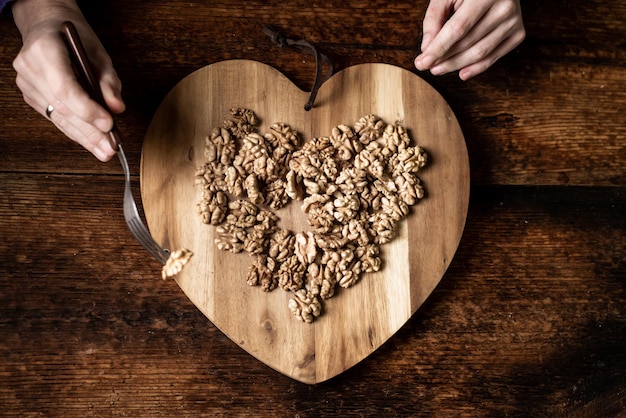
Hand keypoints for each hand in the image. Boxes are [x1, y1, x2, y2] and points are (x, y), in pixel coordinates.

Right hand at [11, 0, 124, 161]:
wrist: (48, 27)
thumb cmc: (74, 37)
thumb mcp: (99, 53)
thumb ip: (108, 81)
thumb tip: (117, 108)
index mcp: (45, 50)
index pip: (65, 88)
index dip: (87, 110)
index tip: (109, 124)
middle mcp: (30, 68)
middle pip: (62, 108)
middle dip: (90, 131)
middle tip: (111, 148)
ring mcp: (27, 83)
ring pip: (58, 117)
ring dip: (84, 137)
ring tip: (105, 152)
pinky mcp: (30, 96)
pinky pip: (55, 118)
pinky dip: (75, 131)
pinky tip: (91, 143)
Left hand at [414, 0, 524, 79]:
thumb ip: (434, 18)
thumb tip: (427, 49)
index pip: (458, 28)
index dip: (439, 48)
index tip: (422, 62)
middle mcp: (505, 7)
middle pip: (468, 43)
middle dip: (444, 58)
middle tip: (427, 66)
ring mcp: (514, 21)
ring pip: (480, 53)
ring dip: (456, 65)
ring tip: (438, 69)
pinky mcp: (518, 33)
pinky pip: (495, 56)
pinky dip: (477, 68)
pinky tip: (461, 72)